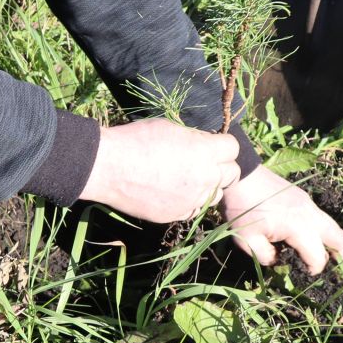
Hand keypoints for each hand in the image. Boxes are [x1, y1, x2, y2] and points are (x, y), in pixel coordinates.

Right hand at [80, 119, 241, 222]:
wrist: (109, 168)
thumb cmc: (136, 140)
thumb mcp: (169, 128)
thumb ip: (194, 138)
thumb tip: (205, 142)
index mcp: (205, 152)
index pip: (233, 148)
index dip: (223, 145)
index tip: (214, 144)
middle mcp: (205, 177)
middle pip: (232, 174)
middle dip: (222, 166)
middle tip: (205, 162)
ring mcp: (192, 199)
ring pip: (216, 194)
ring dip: (208, 186)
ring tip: (188, 178)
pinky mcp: (178, 214)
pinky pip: (195, 209)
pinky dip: (190, 201)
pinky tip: (173, 191)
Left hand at [220, 166, 342, 274]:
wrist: (241, 175)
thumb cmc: (242, 208)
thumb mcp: (247, 240)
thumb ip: (266, 257)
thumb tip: (279, 261)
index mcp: (298, 227)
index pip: (317, 256)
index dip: (314, 269)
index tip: (305, 273)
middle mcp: (310, 215)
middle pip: (339, 238)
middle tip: (342, 267)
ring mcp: (309, 204)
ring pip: (333, 226)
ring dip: (335, 242)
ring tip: (332, 255)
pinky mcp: (303, 198)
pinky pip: (321, 217)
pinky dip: (324, 230)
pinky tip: (313, 237)